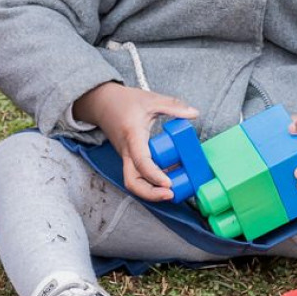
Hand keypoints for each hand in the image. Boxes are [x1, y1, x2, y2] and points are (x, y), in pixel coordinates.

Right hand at [73, 82, 197, 201]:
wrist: (102, 103)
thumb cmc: (125, 102)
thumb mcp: (151, 100)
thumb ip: (173, 106)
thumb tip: (194, 113)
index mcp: (133, 137)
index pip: (141, 161)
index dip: (154, 175)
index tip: (169, 183)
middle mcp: (127, 151)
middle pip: (132, 181)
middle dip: (150, 193)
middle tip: (171, 195)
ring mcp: (127, 157)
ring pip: (133, 181)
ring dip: (151, 191)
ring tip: (172, 192)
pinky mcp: (129, 158)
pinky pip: (138, 174)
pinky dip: (151, 181)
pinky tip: (169, 178)